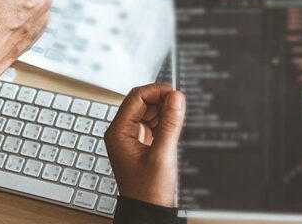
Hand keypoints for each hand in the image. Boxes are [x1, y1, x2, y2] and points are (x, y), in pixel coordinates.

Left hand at [105, 84, 184, 207]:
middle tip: (182, 103)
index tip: (175, 91)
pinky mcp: (143, 146)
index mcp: (119, 132)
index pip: (136, 98)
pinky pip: (154, 125)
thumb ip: (170, 124)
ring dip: (165, 112)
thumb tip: (176, 98)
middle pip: (143, 104)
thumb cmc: (148, 193)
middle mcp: (122, 132)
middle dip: (162, 101)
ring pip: (150, 113)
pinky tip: (177, 127)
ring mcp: (132, 139)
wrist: (148, 216)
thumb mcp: (162, 156)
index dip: (156, 91)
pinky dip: (166, 123)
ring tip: (182, 116)